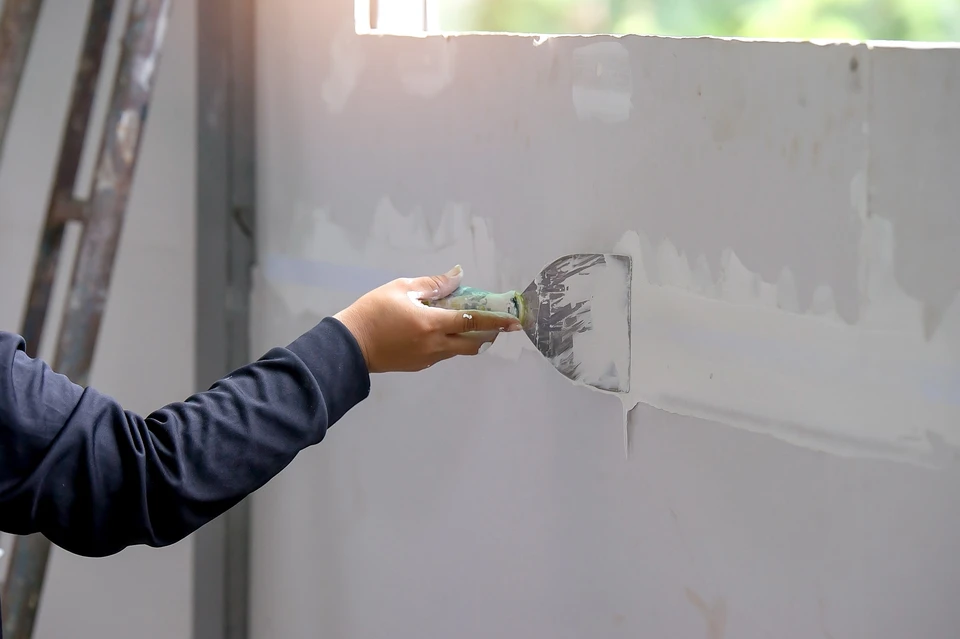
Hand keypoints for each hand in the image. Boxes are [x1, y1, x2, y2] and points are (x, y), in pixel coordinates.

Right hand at [334, 265, 522, 372]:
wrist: (349, 345)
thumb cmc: (373, 311)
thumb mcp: (401, 288)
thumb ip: (433, 284)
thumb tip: (458, 275)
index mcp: (432, 324)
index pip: (473, 322)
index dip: (496, 321)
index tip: (514, 322)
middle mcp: (435, 345)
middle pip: (473, 344)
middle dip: (488, 335)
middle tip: (494, 325)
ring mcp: (427, 359)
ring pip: (458, 351)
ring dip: (467, 340)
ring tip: (464, 324)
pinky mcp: (418, 366)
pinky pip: (442, 354)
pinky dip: (448, 344)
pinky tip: (438, 332)